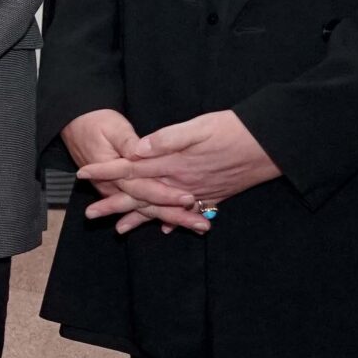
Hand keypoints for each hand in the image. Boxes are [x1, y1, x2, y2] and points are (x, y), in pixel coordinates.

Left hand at [77, 108, 280, 233]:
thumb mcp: (200, 127)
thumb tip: (138, 149)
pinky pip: (189, 212)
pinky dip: (175, 220)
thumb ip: (168, 138)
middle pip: (141, 196)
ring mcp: (199, 192)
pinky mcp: (215, 195)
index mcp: (174, 164)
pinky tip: (167, 229)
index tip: (82, 173)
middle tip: (89, 214)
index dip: (106, 171)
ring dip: (141, 219)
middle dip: (114, 204)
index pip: (132, 169)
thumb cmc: (237, 130)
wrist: (275, 146)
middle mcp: (183, 183)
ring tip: (120, 230)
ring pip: (163, 209)